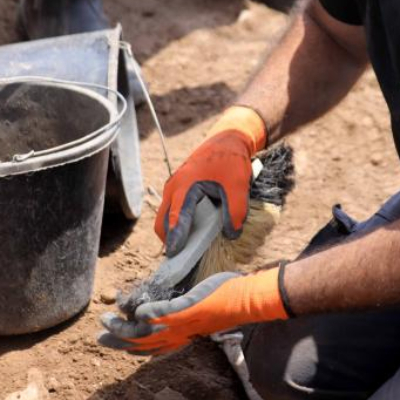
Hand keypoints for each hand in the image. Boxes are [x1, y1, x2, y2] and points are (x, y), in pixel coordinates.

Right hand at [98, 269, 287, 354]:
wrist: (246, 301)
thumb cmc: (226, 302)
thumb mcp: (199, 311)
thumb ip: (181, 311)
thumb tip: (167, 307)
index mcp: (180, 337)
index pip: (150, 347)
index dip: (130, 347)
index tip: (112, 342)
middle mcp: (178, 335)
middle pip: (142, 343)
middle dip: (118, 341)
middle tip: (99, 336)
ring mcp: (183, 323)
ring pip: (147, 331)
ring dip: (125, 328)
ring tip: (107, 321)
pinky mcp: (188, 309)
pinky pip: (165, 314)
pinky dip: (150, 314)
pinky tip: (136, 312)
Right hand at [155, 106, 265, 255]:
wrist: (227, 140)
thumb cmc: (231, 162)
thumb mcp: (238, 187)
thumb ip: (235, 212)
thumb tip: (230, 235)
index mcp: (185, 187)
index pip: (175, 219)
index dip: (175, 239)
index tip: (175, 256)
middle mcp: (173, 188)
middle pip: (162, 222)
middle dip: (170, 241)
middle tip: (183, 259)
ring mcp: (173, 187)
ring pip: (165, 217)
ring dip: (173, 232)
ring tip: (188, 248)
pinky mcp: (178, 188)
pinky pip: (171, 210)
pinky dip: (177, 223)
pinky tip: (193, 231)